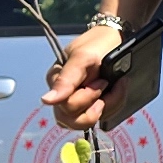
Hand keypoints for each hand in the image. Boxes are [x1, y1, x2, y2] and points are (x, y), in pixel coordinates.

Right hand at [41, 20, 156, 130]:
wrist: (115, 40)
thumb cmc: (98, 45)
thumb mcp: (83, 57)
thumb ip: (65, 80)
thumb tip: (46, 101)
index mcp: (56, 81)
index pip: (67, 107)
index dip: (88, 97)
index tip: (101, 80)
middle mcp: (61, 96)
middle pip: (73, 120)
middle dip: (97, 105)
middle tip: (106, 85)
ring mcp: (76, 103)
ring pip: (87, 123)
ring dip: (108, 105)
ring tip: (115, 85)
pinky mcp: (89, 107)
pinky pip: (99, 119)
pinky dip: (113, 105)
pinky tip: (116, 90)